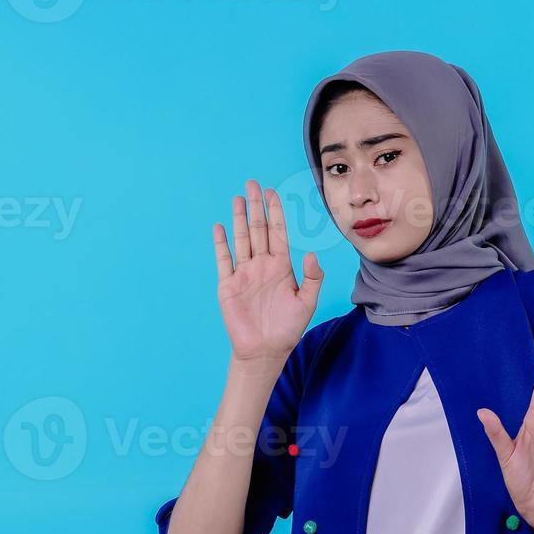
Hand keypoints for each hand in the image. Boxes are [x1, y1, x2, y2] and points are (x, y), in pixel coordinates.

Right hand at [214, 178, 324, 364]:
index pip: (278, 233)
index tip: (272, 192)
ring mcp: (244, 273)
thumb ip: (312, 278)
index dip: (275, 212)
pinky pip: (224, 259)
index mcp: (281, 267)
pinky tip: (220, 226)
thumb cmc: (288, 328)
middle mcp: (262, 265)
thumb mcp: (307, 302)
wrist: (265, 350)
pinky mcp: (228, 284)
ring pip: (242, 239)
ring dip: (240, 218)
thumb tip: (311, 254)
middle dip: (256, 206)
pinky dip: (221, 243)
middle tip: (253, 183)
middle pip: (258, 229)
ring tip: (238, 198)